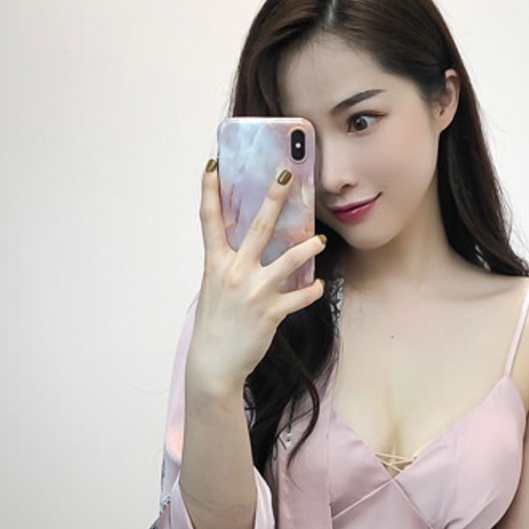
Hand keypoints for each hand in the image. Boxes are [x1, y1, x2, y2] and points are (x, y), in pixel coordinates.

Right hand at [190, 158, 327, 391]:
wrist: (214, 364)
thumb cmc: (216, 324)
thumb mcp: (215, 288)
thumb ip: (230, 265)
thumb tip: (248, 247)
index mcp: (215, 264)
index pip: (209, 220)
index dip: (209, 190)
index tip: (213, 164)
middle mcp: (234, 273)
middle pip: (257, 227)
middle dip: (273, 199)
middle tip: (287, 176)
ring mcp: (254, 292)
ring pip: (290, 259)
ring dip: (308, 246)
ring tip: (319, 239)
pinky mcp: (271, 312)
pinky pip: (301, 295)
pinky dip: (313, 290)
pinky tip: (319, 286)